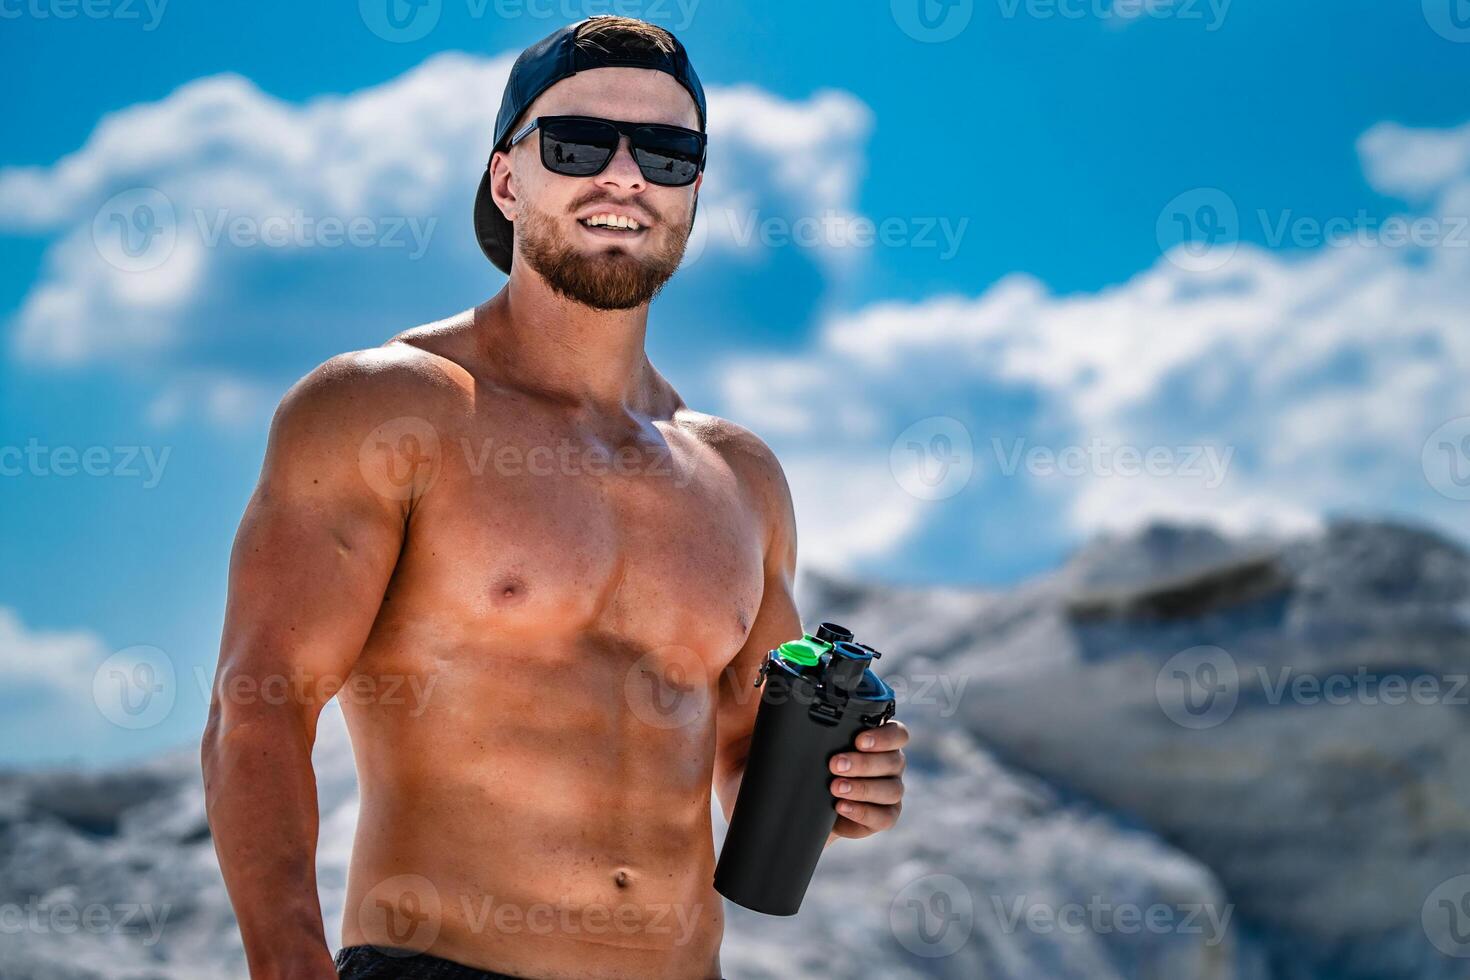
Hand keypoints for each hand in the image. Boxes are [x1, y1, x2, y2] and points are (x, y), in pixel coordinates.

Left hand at [827, 720, 907, 840]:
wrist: (818, 803)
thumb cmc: (824, 769)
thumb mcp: (826, 752)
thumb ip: (833, 742)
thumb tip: (820, 738)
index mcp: (884, 744)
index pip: (898, 734)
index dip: (883, 737)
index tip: (859, 741)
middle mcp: (893, 766)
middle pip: (894, 762)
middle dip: (863, 763)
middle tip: (836, 765)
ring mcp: (893, 792)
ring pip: (892, 790)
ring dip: (862, 788)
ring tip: (836, 787)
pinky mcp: (887, 816)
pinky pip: (884, 817)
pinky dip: (862, 812)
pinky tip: (842, 806)